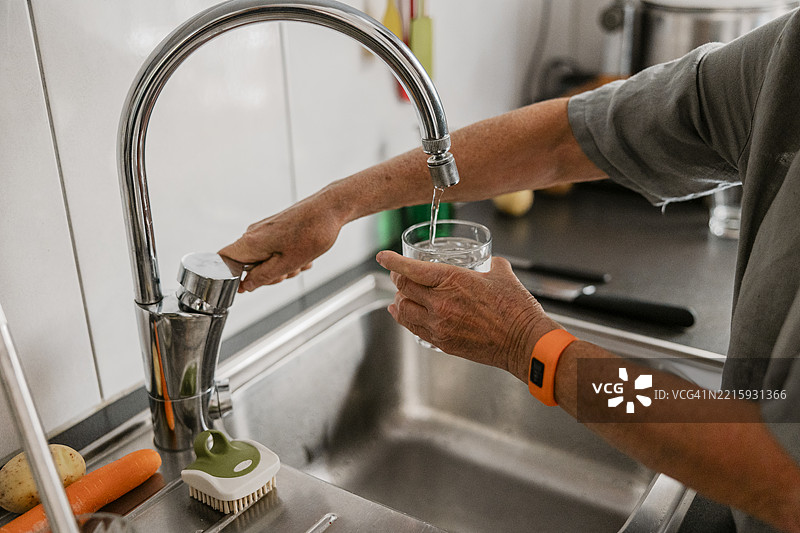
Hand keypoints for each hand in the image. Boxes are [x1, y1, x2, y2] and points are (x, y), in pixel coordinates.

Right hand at [219, 193, 343, 291]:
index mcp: (250, 242)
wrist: (330, 210)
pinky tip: (303, 255)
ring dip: (281, 267)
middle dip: (266, 274)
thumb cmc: (312, 233)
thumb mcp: (287, 264)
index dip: (231, 278)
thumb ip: (262, 277)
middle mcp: (253, 233)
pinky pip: (274, 250)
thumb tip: (245, 286)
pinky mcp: (275, 228)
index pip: (222, 261)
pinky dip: (287, 257)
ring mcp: (264, 230)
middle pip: (246, 264)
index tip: (247, 285)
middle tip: (286, 272)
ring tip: (299, 262)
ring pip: (263, 259)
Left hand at [376, 251, 556, 379]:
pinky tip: (406, 316)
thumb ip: (493, 265)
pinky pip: (415, 329)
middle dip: (397, 279)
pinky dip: (406, 319)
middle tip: (396, 275)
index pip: (411, 269)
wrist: (524, 342)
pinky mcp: (443, 342)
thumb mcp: (503, 275)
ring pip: (404, 310)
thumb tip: (492, 262)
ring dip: (399, 301)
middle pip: (404, 288)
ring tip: (398, 296)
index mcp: (452, 280)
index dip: (393, 261)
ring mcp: (439, 324)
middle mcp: (440, 302)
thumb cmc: (517, 309)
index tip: (382, 257)